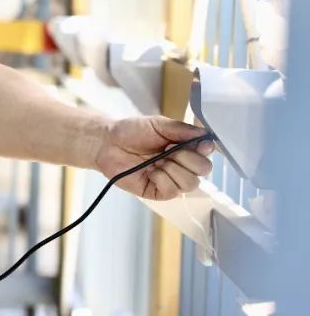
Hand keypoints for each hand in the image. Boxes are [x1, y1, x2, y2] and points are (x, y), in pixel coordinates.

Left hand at [94, 116, 214, 199]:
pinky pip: (172, 191)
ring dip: (174, 170)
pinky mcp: (158, 191)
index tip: (197, 144)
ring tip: (157, 161)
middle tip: (168, 150)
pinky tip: (151, 172)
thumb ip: (182, 129)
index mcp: (185, 147)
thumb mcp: (158, 124)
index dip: (205, 149)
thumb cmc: (131, 131)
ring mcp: (171, 179)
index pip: (208, 153)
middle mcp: (182, 164)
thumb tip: (206, 135)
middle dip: (187, 158)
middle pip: (204, 170)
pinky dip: (162, 179)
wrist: (107, 143)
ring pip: (191, 183)